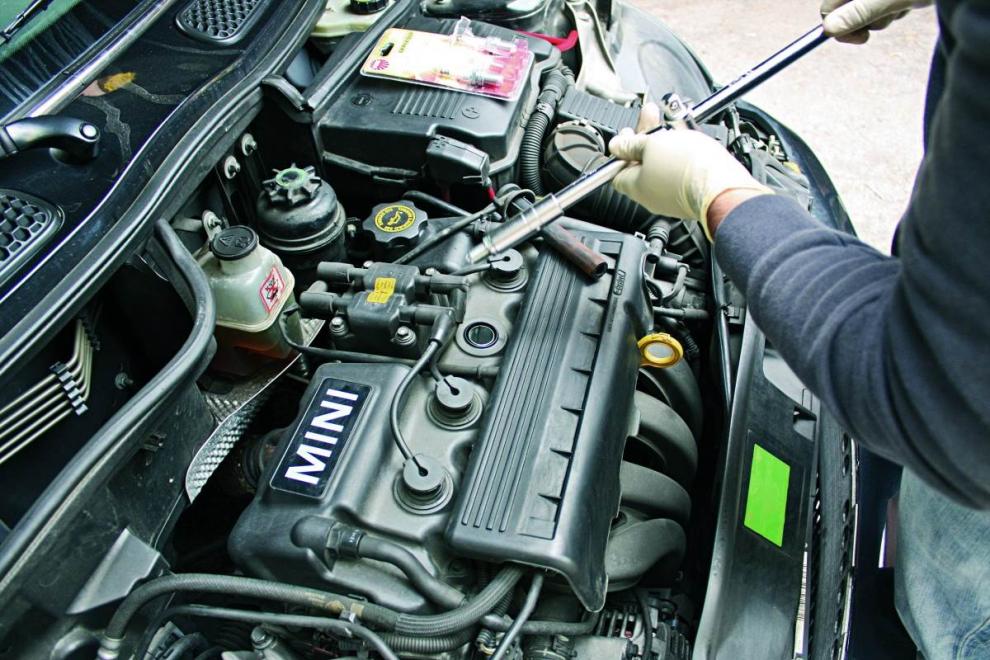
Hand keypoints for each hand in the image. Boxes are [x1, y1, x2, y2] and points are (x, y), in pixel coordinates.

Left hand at [609, 126, 770, 239]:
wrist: (723, 185)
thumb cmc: (688, 168)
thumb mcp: (652, 144)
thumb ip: (631, 145)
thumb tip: (616, 145)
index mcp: (635, 187)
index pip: (616, 170)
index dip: (622, 150)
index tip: (629, 134)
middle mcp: (652, 196)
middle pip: (642, 163)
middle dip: (647, 136)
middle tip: (652, 116)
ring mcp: (673, 196)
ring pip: (664, 164)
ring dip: (666, 141)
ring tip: (674, 122)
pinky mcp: (692, 192)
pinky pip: (682, 169)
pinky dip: (682, 152)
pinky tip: (688, 136)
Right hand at [821, 0, 932, 43]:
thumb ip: (858, 13)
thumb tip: (829, 30)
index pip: (829, 9)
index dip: (839, 27)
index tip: (861, 39)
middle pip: (847, 11)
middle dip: (867, 20)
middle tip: (887, 18)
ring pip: (868, 10)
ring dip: (885, 15)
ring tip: (903, 4)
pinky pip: (885, 5)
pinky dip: (897, 8)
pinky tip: (911, 0)